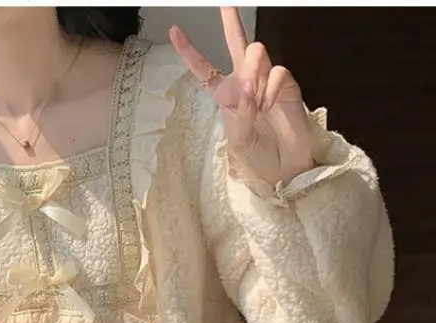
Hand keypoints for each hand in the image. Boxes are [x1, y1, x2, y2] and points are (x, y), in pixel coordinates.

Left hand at [170, 7, 314, 185]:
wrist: (285, 167)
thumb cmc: (258, 155)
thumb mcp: (238, 140)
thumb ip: (238, 114)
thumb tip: (248, 88)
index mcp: (226, 94)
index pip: (205, 69)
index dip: (190, 51)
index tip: (174, 31)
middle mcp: (246, 80)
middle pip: (236, 41)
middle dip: (230, 19)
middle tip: (225, 1)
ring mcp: (267, 79)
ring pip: (256, 51)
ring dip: (253, 73)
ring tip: (255, 101)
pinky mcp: (286, 83)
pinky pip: (277, 72)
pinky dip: (271, 90)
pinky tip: (270, 106)